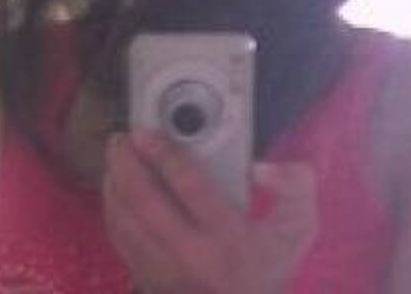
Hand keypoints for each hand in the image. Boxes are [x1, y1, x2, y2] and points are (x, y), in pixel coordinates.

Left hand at [103, 132, 317, 293]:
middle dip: (126, 164)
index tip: (147, 132)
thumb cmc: (269, 264)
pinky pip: (120, 240)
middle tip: (120, 139)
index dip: (164, 154)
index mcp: (230, 239)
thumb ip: (294, 187)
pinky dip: (112, 209)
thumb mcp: (298, 226)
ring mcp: (165, 272)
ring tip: (115, 158)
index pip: (190, 187)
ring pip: (124, 221)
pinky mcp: (148, 279)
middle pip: (145, 202)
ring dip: (113, 183)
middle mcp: (192, 256)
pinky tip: (115, 189)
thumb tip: (260, 168)